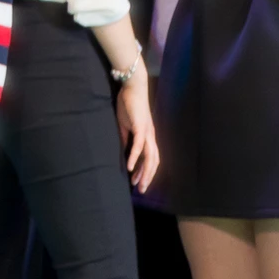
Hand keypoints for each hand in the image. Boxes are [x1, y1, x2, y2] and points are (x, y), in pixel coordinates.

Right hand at [115, 73, 159, 190]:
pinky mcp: (141, 128)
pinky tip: (131, 167)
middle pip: (153, 162)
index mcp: (148, 136)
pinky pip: (139, 147)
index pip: (150, 158)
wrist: (133, 88)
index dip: (146, 171)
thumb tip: (124, 151)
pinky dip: (135, 158)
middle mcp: (151, 137)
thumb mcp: (125, 125)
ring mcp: (147, 133)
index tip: (138, 182)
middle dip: (148, 177)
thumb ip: (126, 138)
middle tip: (140, 190)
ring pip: (150, 158)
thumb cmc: (129, 104)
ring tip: (137, 184)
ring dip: (144, 172)